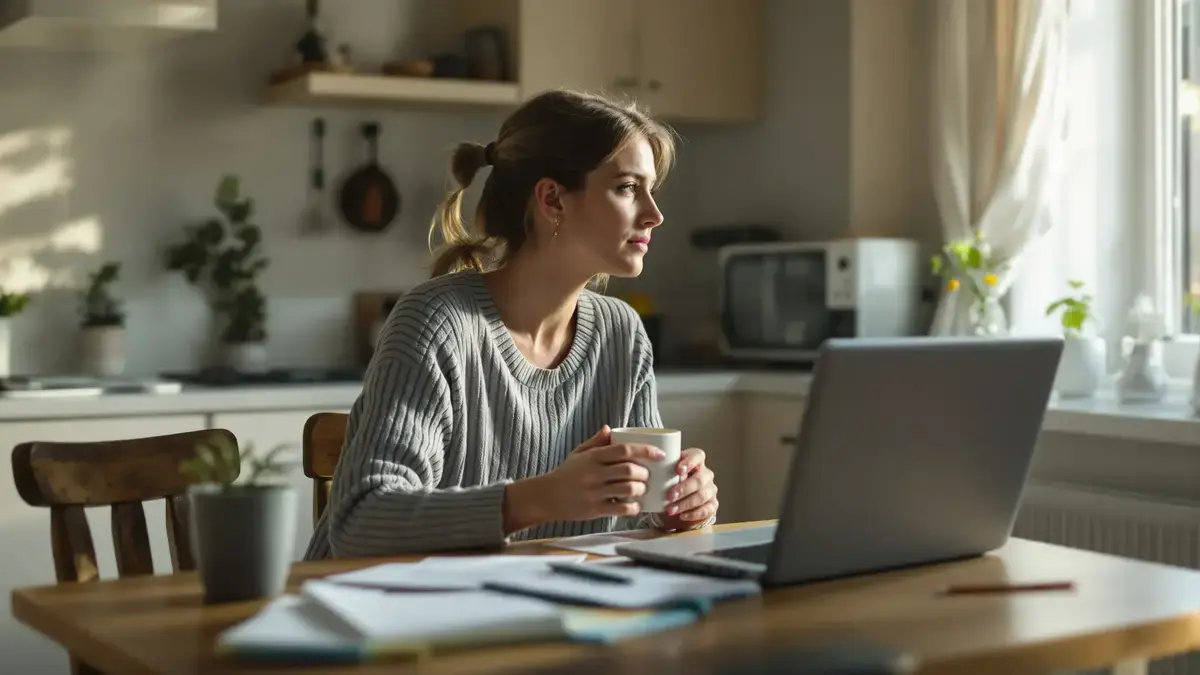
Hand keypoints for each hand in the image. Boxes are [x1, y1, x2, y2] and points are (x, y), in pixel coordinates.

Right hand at [503, 425, 663, 530]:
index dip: (645, 451)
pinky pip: (620, 508)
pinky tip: (635, 505)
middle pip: (629, 470)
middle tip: (649, 475)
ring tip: (642, 490)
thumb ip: (595, 442)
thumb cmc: (565, 474)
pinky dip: (633, 507)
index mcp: (593, 457)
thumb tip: (610, 428)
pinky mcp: (594, 509)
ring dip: (640, 490)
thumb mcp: (578, 454)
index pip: (624, 450)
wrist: (545, 496)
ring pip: (628, 489)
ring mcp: (594, 492)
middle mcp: (594, 473)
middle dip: (645, 473)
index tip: (659, 454)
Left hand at [656, 447, 717, 531]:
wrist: (676, 509)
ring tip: (671, 509)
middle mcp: (705, 475)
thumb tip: (650, 472)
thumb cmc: (670, 487)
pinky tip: (682, 516)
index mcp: (695, 463)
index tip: (677, 470)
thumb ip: (663, 472)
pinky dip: (693, 513)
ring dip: (685, 503)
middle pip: (700, 478)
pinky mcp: (712, 505)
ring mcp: (710, 490)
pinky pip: (706, 509)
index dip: (689, 461)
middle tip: (669, 496)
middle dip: (684, 488)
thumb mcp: (666, 477)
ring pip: (702, 495)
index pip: (698, 455)